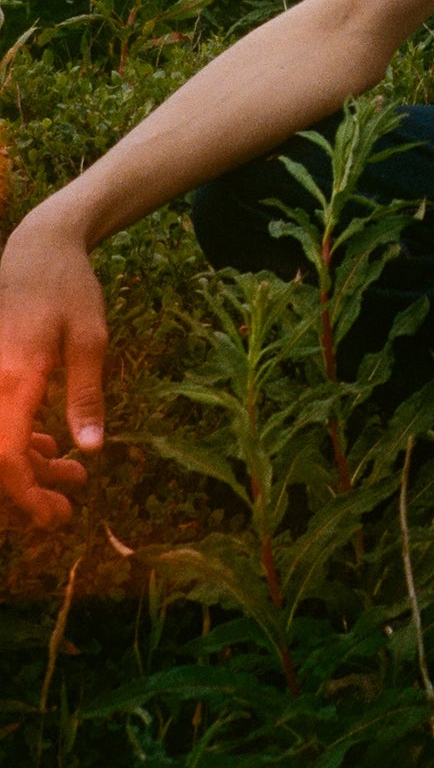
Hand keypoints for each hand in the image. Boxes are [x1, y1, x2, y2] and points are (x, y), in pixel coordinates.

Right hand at [0, 211, 107, 526]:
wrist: (36, 251)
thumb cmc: (68, 289)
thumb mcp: (89, 339)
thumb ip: (87, 394)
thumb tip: (91, 449)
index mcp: (13, 379)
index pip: (4, 456)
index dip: (24, 494)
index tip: (55, 516)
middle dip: (25, 491)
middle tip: (65, 507)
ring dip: (25, 468)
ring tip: (71, 477)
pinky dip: (15, 443)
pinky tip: (47, 447)